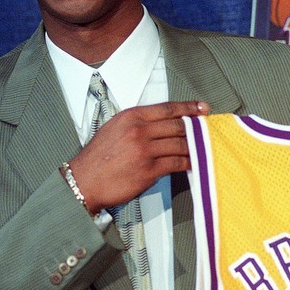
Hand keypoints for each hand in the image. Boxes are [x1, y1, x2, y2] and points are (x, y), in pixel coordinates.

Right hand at [68, 100, 209, 213]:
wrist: (83, 181)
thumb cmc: (97, 158)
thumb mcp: (114, 128)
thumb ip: (137, 123)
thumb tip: (161, 123)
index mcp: (131, 116)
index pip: (168, 108)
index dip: (189, 107)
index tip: (202, 108)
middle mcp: (139, 130)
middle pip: (177, 125)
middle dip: (195, 128)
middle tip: (207, 130)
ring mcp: (144, 150)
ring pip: (180, 144)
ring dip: (194, 147)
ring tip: (203, 148)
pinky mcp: (149, 170)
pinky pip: (176, 163)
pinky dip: (188, 163)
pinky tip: (193, 163)